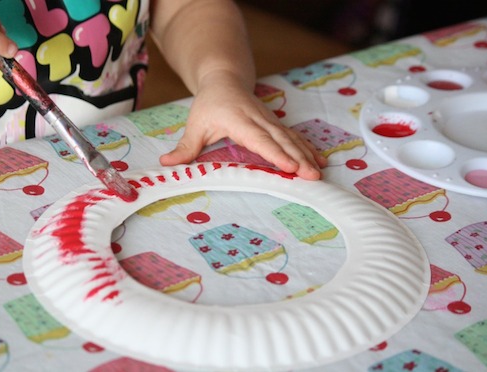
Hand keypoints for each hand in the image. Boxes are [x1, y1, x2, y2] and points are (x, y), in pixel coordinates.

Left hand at [159, 71, 327, 179]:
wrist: (225, 79)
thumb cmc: (210, 104)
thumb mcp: (195, 124)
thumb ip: (185, 146)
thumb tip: (167, 164)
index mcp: (239, 120)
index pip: (260, 139)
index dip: (275, 153)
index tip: (290, 166)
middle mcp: (259, 120)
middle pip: (282, 140)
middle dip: (299, 158)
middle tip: (312, 176)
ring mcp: (270, 121)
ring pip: (292, 138)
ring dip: (307, 155)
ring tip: (319, 172)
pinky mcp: (276, 124)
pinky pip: (294, 137)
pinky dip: (307, 148)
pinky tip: (319, 161)